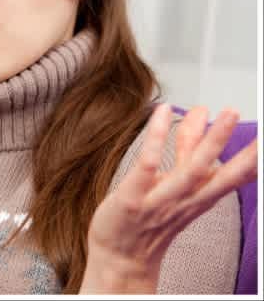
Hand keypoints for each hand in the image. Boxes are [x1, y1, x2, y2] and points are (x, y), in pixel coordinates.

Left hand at [80, 104, 257, 292]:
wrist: (119, 258)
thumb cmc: (147, 217)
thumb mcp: (174, 182)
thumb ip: (187, 149)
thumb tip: (201, 116)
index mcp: (199, 197)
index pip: (233, 178)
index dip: (252, 161)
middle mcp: (185, 200)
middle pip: (220, 175)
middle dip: (243, 152)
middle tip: (254, 125)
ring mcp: (160, 200)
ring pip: (192, 170)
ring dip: (211, 141)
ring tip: (229, 114)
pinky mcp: (132, 198)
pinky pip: (148, 165)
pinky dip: (156, 138)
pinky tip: (162, 112)